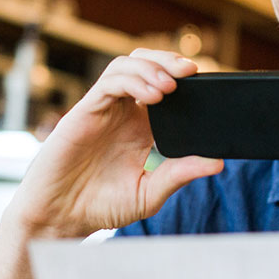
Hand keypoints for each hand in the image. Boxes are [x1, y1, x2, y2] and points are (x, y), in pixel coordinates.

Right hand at [1, 48, 224, 237]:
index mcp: (140, 127)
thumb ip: (179, 175)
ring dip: (152, 68)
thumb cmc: (100, 206)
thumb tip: (217, 162)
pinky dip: (133, 80)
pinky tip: (153, 96)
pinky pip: (109, 82)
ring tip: (171, 85)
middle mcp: (122, 112)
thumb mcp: (149, 193)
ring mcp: (103, 109)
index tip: (207, 83)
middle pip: (145, 65)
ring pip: (126, 65)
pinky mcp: (84, 111)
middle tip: (193, 70)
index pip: (163, 86)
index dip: (183, 79)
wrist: (60, 217)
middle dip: (169, 61)